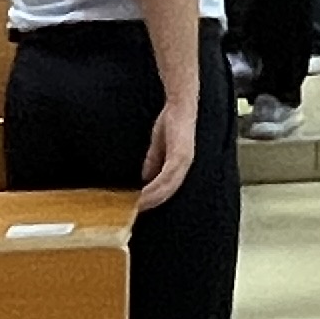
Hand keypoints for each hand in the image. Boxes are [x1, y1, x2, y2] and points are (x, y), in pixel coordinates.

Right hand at [136, 90, 197, 209]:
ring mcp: (184, 162)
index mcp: (180, 166)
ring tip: (137, 207)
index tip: (138, 209)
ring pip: (168, 189)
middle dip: (152, 205)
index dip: (154, 200)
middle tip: (135, 214)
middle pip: (168, 193)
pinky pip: (167, 178)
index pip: (168, 189)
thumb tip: (146, 178)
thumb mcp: (159, 146)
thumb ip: (154, 161)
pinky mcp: (180, 156)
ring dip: (152, 199)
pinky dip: (154, 188)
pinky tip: (143, 194)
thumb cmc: (172, 122)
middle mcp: (184, 167)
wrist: (179, 104)